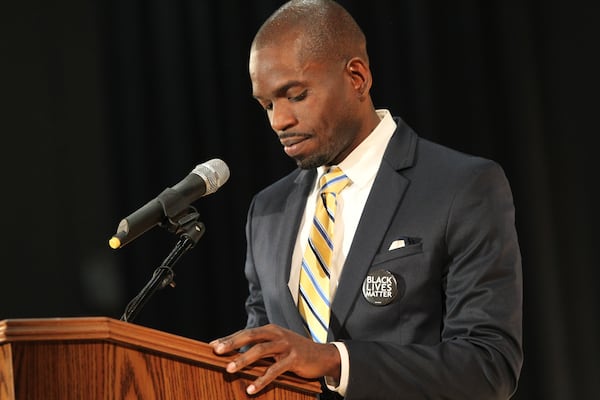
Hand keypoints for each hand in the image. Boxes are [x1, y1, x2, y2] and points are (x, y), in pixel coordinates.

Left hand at [210, 324, 340, 394]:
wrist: (323, 355)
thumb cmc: (295, 351)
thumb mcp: (277, 345)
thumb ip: (260, 347)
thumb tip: (237, 354)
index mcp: (270, 330)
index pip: (245, 332)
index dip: (229, 338)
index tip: (213, 345)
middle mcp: (277, 334)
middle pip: (251, 336)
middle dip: (232, 343)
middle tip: (217, 351)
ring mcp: (286, 345)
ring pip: (260, 350)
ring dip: (243, 360)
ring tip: (229, 369)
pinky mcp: (293, 358)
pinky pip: (274, 370)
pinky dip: (261, 379)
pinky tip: (251, 388)